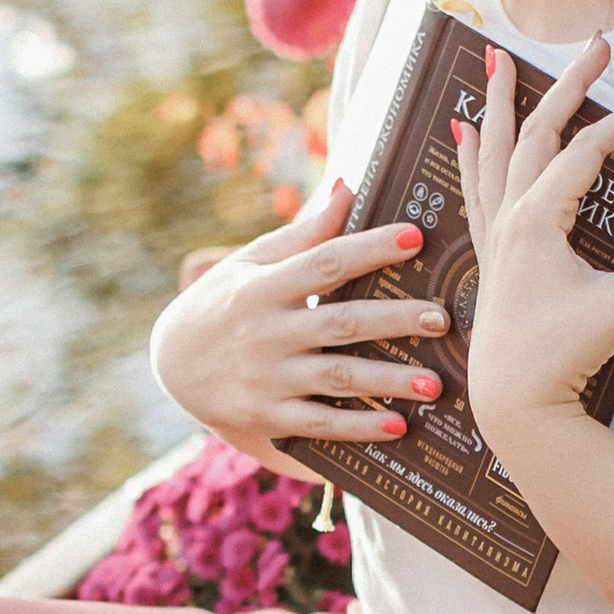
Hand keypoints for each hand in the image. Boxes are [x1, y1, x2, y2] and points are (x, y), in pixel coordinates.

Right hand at [149, 174, 451, 472]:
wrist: (171, 363)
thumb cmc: (224, 302)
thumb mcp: (252, 262)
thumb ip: (305, 233)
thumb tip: (350, 186)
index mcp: (264, 286)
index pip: (324, 262)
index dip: (369, 249)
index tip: (415, 238)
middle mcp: (267, 332)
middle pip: (340, 322)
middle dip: (394, 321)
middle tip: (441, 318)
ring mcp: (267, 377)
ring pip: (336, 377)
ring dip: (388, 381)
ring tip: (434, 383)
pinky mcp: (269, 416)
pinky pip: (320, 422)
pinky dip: (359, 427)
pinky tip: (398, 426)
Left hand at [455, 37, 613, 458]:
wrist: (514, 401)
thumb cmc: (561, 355)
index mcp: (536, 221)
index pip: (589, 151)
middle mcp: (509, 217)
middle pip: (537, 132)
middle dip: (567, 85)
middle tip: (594, 46)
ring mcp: (495, 233)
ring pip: (495, 150)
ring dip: (499, 103)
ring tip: (496, 59)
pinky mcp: (491, 252)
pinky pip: (476, 185)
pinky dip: (472, 151)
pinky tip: (462, 127)